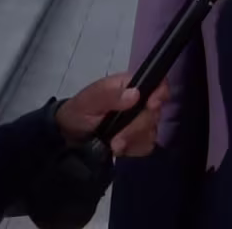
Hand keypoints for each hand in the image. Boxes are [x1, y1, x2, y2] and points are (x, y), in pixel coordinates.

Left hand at [54, 74, 169, 156]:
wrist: (71, 137)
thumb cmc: (78, 112)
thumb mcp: (88, 101)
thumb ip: (110, 96)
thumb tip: (135, 94)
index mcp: (128, 85)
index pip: (157, 83)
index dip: (160, 94)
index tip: (151, 106)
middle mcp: (139, 101)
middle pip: (154, 113)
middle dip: (136, 129)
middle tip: (116, 140)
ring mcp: (140, 121)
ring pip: (152, 131)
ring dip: (133, 141)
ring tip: (113, 145)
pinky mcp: (139, 138)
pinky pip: (147, 145)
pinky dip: (133, 149)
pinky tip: (119, 149)